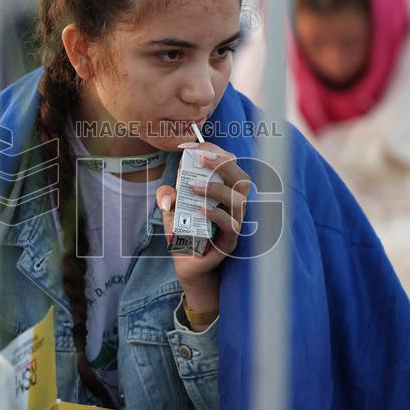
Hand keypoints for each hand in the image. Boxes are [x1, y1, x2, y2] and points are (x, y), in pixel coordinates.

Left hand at [155, 143, 250, 328]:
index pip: (229, 164)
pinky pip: (230, 224)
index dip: (214, 150)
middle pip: (242, 178)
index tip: (192, 146)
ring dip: (216, 188)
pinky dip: (216, 213)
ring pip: (238, 199)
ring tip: (191, 185)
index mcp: (225, 191)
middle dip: (223, 162)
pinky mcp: (231, 240)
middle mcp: (235, 205)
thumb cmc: (184, 231)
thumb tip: (168, 191)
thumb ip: (167, 197)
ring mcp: (236, 222)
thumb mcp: (171, 211)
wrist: (188, 263)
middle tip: (200, 156)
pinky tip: (199, 208)